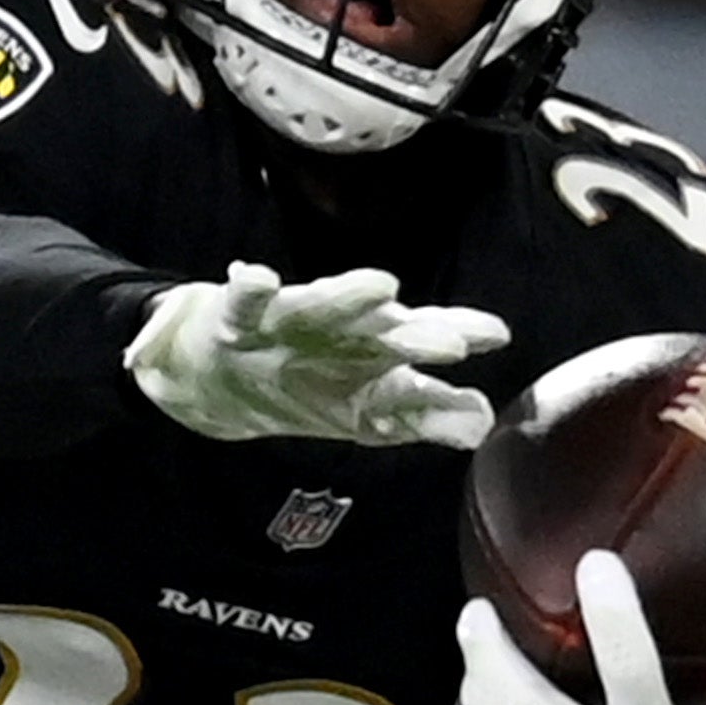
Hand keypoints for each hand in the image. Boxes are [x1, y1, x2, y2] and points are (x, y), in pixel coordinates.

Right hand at [125, 261, 509, 448]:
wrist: (209, 373)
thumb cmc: (303, 377)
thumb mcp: (365, 408)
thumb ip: (422, 414)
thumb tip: (480, 426)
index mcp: (369, 348)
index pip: (421, 338)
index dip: (457, 334)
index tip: (495, 335)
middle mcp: (336, 329)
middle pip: (379, 330)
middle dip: (413, 335)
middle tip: (451, 342)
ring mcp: (284, 324)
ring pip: (319, 309)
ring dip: (348, 299)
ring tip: (382, 287)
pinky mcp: (234, 323)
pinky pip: (241, 307)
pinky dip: (248, 291)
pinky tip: (257, 278)